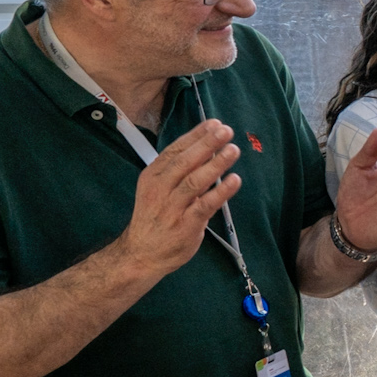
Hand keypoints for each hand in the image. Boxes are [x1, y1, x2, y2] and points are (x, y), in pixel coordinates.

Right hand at [114, 122, 243, 283]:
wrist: (141, 253)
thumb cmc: (155, 216)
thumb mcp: (159, 188)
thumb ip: (180, 170)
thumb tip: (208, 147)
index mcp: (153, 176)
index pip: (176, 150)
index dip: (196, 135)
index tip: (215, 123)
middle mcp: (160, 188)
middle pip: (185, 162)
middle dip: (207, 144)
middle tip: (226, 131)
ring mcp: (172, 206)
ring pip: (195, 181)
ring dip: (216, 164)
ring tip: (233, 150)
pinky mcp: (186, 224)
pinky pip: (205, 205)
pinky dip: (221, 192)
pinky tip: (235, 180)